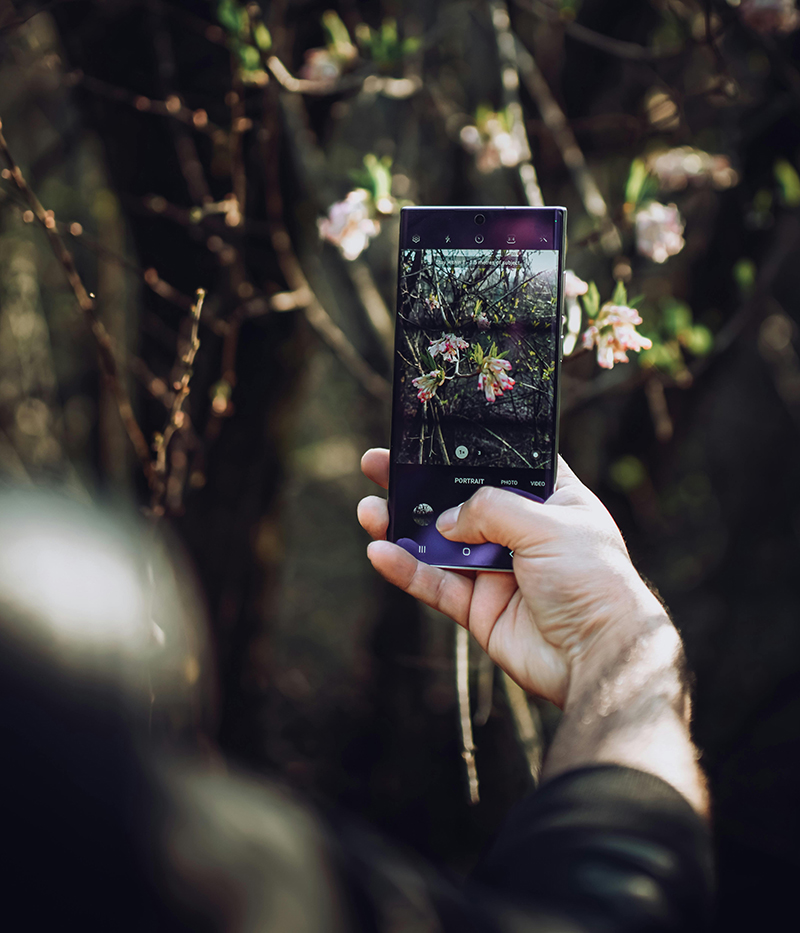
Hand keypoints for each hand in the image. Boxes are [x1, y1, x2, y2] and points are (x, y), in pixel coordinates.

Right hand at [357, 449, 666, 707]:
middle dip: (418, 484)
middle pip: (458, 502)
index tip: (427, 437)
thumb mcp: (545, 524)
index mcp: (549, 501)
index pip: (502, 465)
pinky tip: (380, 554)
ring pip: (439, 544)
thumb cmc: (592, 580)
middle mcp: (521, 533)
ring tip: (369, 510)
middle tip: (378, 464)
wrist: (598, 656)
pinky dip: (407, 570)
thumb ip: (489, 509)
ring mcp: (498, 571)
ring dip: (402, 527)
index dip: (465, 451)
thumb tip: (446, 519)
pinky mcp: (479, 608)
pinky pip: (435, 584)